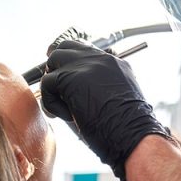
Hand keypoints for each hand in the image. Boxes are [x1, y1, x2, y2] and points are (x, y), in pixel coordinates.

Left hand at [40, 40, 168, 180]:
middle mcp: (101, 58)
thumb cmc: (128, 127)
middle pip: (67, 47)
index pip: (86, 50)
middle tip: (57, 88)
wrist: (132, 132)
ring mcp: (85, 65)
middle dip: (57, 66)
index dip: (73, 63)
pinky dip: (52, 102)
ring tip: (62, 105)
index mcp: (115, 63)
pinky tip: (66, 115)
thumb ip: (105, 88)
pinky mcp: (70, 77)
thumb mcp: (121, 99)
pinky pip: (47, 83)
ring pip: (54, 60)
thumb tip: (82, 95)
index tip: (69, 80)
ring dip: (53, 83)